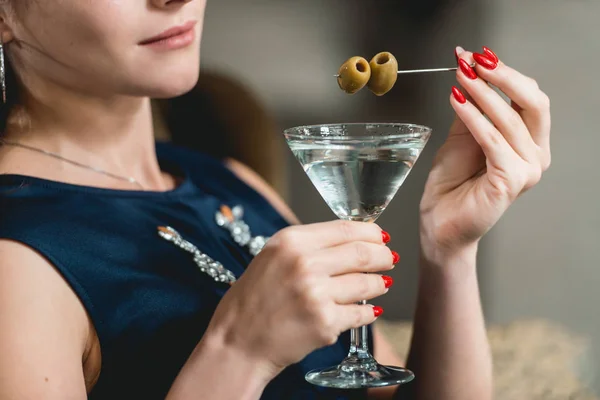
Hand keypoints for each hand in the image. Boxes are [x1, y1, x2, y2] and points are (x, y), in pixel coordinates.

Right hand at [204, 220, 395, 376]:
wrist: (237, 342)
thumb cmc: (253, 299)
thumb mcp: (273, 256)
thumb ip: (309, 245)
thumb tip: (352, 240)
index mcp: (290, 241)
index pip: (346, 229)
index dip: (371, 233)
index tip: (382, 237)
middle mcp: (304, 264)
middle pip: (362, 253)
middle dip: (383, 256)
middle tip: (390, 259)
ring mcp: (316, 294)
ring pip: (366, 284)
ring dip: (379, 284)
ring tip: (382, 284)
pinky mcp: (325, 324)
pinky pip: (360, 314)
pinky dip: (368, 313)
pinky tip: (368, 311)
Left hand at [419, 46, 550, 259]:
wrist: (440, 221)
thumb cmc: (451, 183)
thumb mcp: (462, 136)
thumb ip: (473, 109)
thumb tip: (470, 73)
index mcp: (529, 143)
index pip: (529, 98)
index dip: (505, 73)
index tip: (475, 56)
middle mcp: (535, 155)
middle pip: (533, 103)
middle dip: (503, 77)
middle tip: (474, 60)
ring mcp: (527, 169)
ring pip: (510, 119)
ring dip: (482, 93)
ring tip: (459, 77)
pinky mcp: (511, 180)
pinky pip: (493, 140)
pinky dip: (474, 118)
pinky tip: (457, 101)